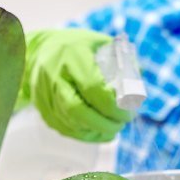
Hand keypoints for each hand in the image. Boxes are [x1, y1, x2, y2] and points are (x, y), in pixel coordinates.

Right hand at [19, 29, 133, 141]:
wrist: (41, 52)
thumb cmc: (78, 48)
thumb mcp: (101, 44)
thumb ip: (122, 63)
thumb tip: (138, 90)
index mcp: (71, 57)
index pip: (92, 87)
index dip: (113, 105)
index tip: (128, 111)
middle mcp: (54, 77)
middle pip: (78, 110)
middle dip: (105, 123)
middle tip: (122, 124)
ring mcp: (45, 96)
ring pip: (72, 123)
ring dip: (97, 130)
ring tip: (114, 127)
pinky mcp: (44, 110)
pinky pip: (66, 129)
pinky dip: (86, 134)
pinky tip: (100, 131)